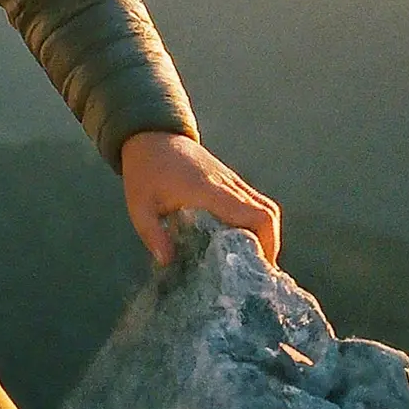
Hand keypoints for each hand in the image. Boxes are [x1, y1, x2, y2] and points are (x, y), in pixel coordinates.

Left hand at [120, 131, 280, 267]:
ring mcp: (231, 180)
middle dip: (269, 245)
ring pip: (265, 207)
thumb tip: (167, 262)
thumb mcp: (139, 205)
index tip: (256, 269)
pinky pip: (255, 202)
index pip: (254, 215)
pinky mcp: (229, 180)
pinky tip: (241, 243)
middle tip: (254, 272)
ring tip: (250, 262)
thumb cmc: (145, 170)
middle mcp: (227, 184)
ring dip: (265, 235)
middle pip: (267, 213)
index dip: (265, 243)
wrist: (151, 136)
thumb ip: (152, 234)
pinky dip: (257, 224)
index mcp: (208, 190)